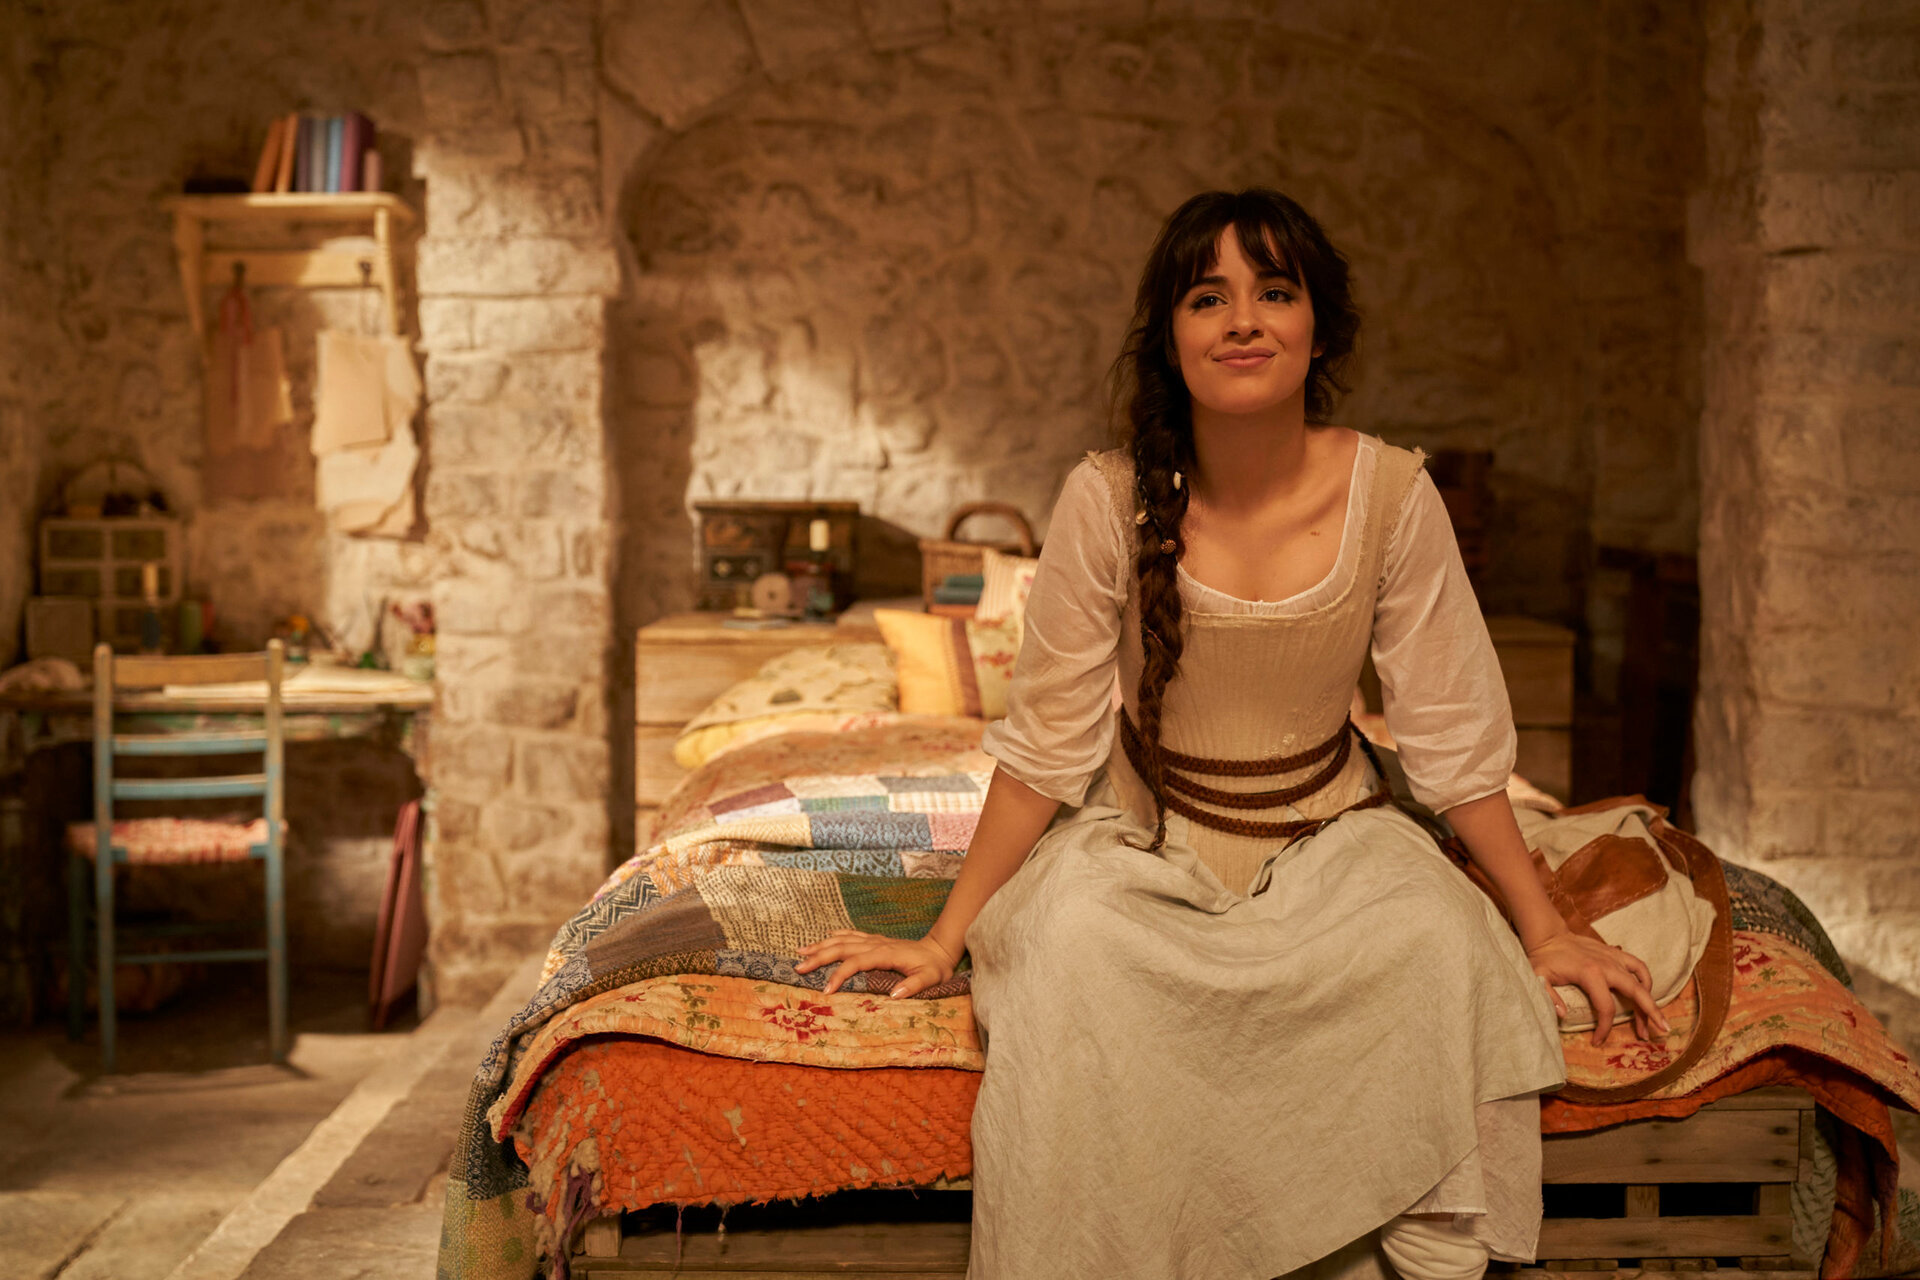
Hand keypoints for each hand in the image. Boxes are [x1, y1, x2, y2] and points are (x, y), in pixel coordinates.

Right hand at [795, 930, 958, 998]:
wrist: (940, 948)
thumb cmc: (935, 967)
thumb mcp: (930, 978)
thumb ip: (913, 986)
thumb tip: (894, 996)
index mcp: (885, 954)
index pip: (855, 962)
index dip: (839, 975)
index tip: (826, 990)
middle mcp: (876, 944)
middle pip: (842, 947)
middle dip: (819, 957)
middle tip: (799, 967)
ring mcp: (875, 940)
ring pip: (843, 939)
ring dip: (821, 945)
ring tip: (801, 951)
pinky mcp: (876, 940)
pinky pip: (851, 934)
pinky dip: (836, 935)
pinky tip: (825, 937)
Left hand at [1525, 930, 1670, 1046]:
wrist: (1548, 935)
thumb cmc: (1543, 958)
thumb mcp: (1539, 977)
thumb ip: (1548, 996)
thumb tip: (1562, 1016)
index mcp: (1590, 974)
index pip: (1606, 1007)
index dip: (1605, 1028)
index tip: (1598, 1041)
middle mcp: (1607, 966)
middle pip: (1636, 992)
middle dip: (1649, 1013)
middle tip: (1660, 1031)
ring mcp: (1613, 958)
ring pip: (1641, 980)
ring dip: (1651, 999)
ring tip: (1654, 1019)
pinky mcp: (1615, 953)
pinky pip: (1638, 965)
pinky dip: (1646, 978)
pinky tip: (1647, 992)